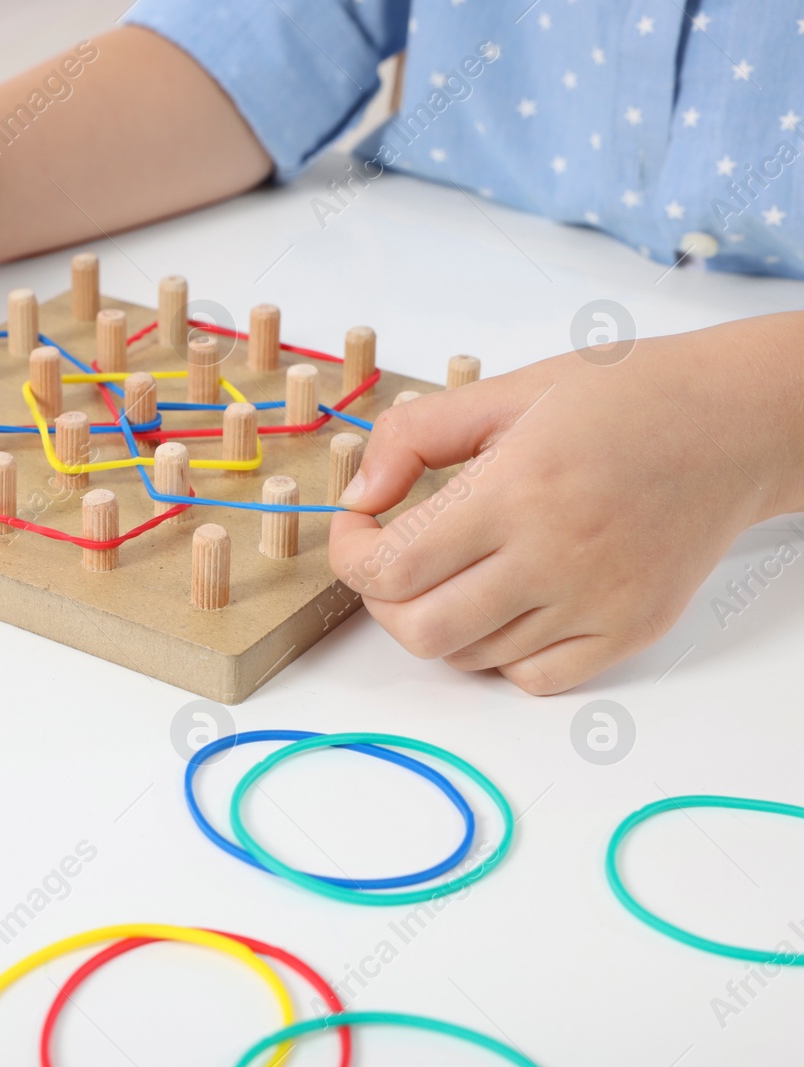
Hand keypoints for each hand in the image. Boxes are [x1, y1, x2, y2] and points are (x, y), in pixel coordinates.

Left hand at [327, 317, 802, 693]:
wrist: (735, 424)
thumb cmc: (623, 399)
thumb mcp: (507, 391)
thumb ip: (414, 435)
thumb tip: (358, 495)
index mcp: (517, 490)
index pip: (392, 565)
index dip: (350, 554)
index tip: (356, 526)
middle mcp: (557, 557)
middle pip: (420, 629)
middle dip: (382, 600)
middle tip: (392, 558)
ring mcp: (597, 604)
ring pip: (470, 658)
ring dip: (438, 621)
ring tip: (454, 570)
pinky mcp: (630, 630)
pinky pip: (534, 677)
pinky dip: (500, 653)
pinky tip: (505, 602)